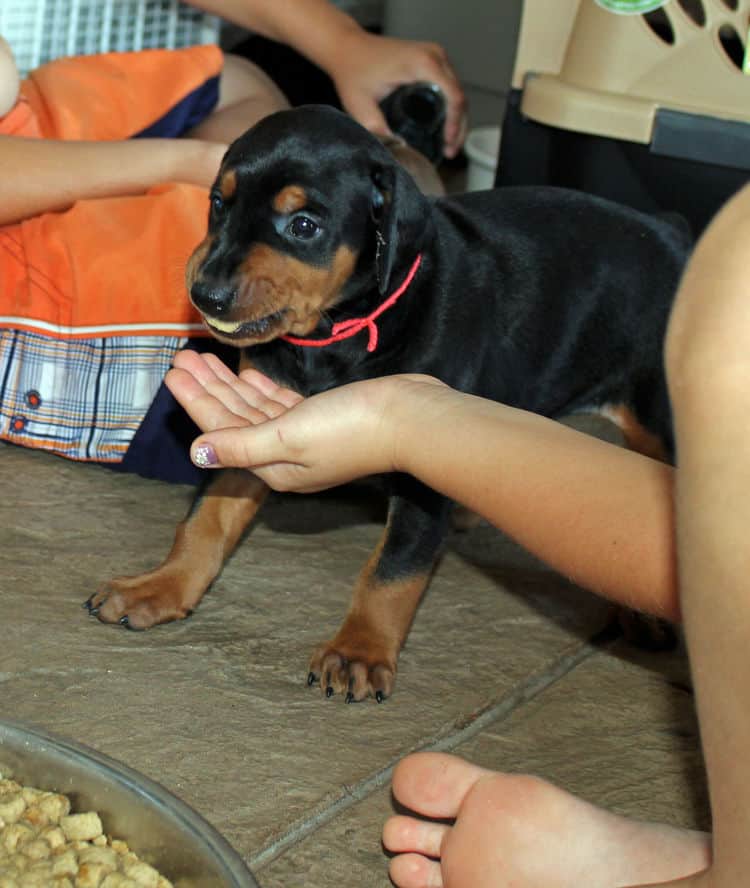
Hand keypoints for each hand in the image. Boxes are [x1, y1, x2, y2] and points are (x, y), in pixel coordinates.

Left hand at [165, 350, 448, 491]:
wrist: (409, 418)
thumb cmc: (351, 429)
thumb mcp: (289, 437)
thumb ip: (241, 444)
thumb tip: (197, 453)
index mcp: (273, 466)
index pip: (222, 430)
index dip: (196, 400)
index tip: (174, 371)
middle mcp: (284, 456)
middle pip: (235, 418)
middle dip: (208, 388)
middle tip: (184, 356)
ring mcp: (304, 438)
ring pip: (255, 409)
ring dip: (230, 385)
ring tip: (207, 358)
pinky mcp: (322, 419)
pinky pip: (280, 406)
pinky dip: (262, 390)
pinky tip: (248, 375)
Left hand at [326, 31, 466, 158]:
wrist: (347, 48)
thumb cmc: (353, 70)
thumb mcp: (361, 105)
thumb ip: (376, 129)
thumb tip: (395, 151)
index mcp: (422, 63)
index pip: (454, 97)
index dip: (455, 125)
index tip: (448, 145)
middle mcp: (433, 56)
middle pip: (459, 96)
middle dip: (458, 127)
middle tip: (450, 152)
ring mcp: (434, 56)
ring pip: (456, 92)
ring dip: (456, 119)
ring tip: (448, 145)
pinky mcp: (430, 60)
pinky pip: (448, 86)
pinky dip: (450, 107)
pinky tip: (445, 126)